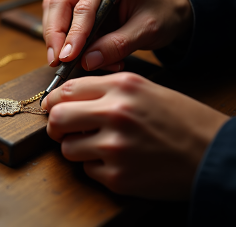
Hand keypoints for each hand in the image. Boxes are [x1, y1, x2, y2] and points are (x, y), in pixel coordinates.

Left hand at [41, 73, 228, 199]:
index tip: (52, 108)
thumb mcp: (145, 90)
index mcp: (122, 87)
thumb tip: (66, 98)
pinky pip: (87, 170)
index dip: (53, 101)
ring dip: (77, 149)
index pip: (67, 90)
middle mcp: (116, 114)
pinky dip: (96, 167)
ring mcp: (116, 147)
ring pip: (68, 149)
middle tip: (63, 131)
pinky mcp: (119, 177)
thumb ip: (106, 90)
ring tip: (98, 147)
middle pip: (58, 119)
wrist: (212, 154)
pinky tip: (117, 162)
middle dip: (55, 127)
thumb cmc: (179, 120)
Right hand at [43, 0, 192, 71]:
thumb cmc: (160, 14)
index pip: (84, 7)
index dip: (74, 35)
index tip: (68, 57)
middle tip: (57, 61)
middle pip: (59, 3)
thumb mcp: (146, 31)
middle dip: (55, 35)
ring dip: (54, 38)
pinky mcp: (76, 2)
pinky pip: (59, 19)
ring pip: (53, 10)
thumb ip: (117, 45)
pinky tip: (75, 55)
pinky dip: (62, 40)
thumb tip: (88, 61)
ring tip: (63, 60)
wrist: (165, 12)